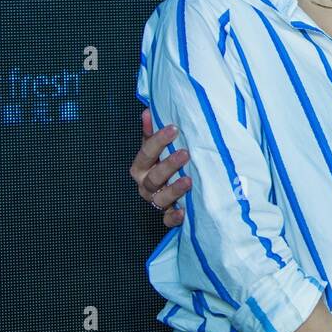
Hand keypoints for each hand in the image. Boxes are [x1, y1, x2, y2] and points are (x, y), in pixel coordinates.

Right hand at [131, 108, 190, 227]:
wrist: (177, 188)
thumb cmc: (167, 162)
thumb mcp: (159, 147)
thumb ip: (153, 131)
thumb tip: (147, 111)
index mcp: (142, 166)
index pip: (146, 152)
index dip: (158, 140)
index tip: (174, 128)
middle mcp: (146, 185)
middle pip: (153, 177)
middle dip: (168, 165)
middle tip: (185, 153)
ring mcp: (156, 201)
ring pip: (160, 198)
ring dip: (174, 189)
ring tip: (189, 180)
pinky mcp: (168, 215)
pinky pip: (168, 220)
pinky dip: (174, 217)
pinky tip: (184, 212)